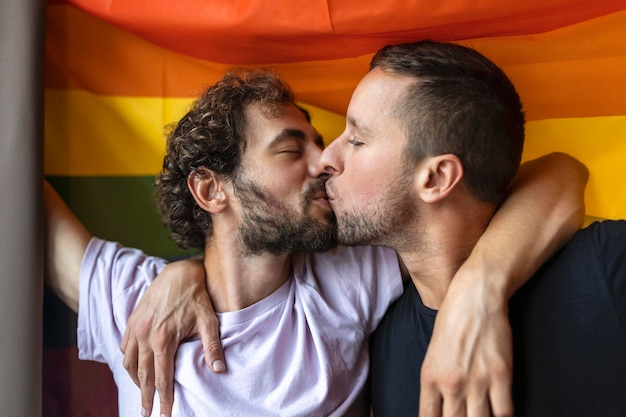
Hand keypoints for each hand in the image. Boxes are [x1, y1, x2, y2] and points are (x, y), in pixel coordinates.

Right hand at [120, 258, 224, 416]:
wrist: (180, 273)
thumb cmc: (197, 297)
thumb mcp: (209, 322)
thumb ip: (212, 347)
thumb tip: (219, 369)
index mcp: (164, 340)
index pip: (162, 378)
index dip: (163, 399)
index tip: (164, 414)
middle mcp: (145, 336)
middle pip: (142, 375)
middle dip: (145, 397)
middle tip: (146, 413)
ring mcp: (136, 328)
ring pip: (128, 363)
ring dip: (134, 381)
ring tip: (142, 394)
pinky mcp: (132, 320)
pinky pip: (124, 347)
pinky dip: (127, 361)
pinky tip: (134, 368)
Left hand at [419, 273, 513, 416]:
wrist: (474, 296)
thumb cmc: (452, 322)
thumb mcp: (433, 355)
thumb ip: (435, 385)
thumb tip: (441, 410)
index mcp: (430, 378)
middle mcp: (450, 383)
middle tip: (465, 416)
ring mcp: (477, 380)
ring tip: (480, 414)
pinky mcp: (501, 374)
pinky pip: (504, 411)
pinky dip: (502, 415)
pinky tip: (499, 411)